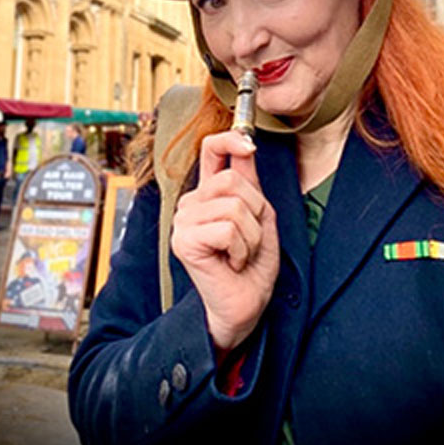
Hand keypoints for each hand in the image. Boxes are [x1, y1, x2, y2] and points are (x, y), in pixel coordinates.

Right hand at [171, 131, 279, 350]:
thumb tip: (246, 144)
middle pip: (231, 181)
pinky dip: (241, 249)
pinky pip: (227, 229)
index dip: (230, 139)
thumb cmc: (253, 264)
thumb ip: (249, 181)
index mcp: (209, 194)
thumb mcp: (260, 215)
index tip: (249, 145)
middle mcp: (191, 203)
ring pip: (233, 206)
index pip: (211, 150)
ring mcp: (183, 222)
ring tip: (240, 254)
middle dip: (255, 212)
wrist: (246, 305)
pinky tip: (231, 263)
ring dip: (251, 236)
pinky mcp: (184, 241)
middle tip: (249, 239)